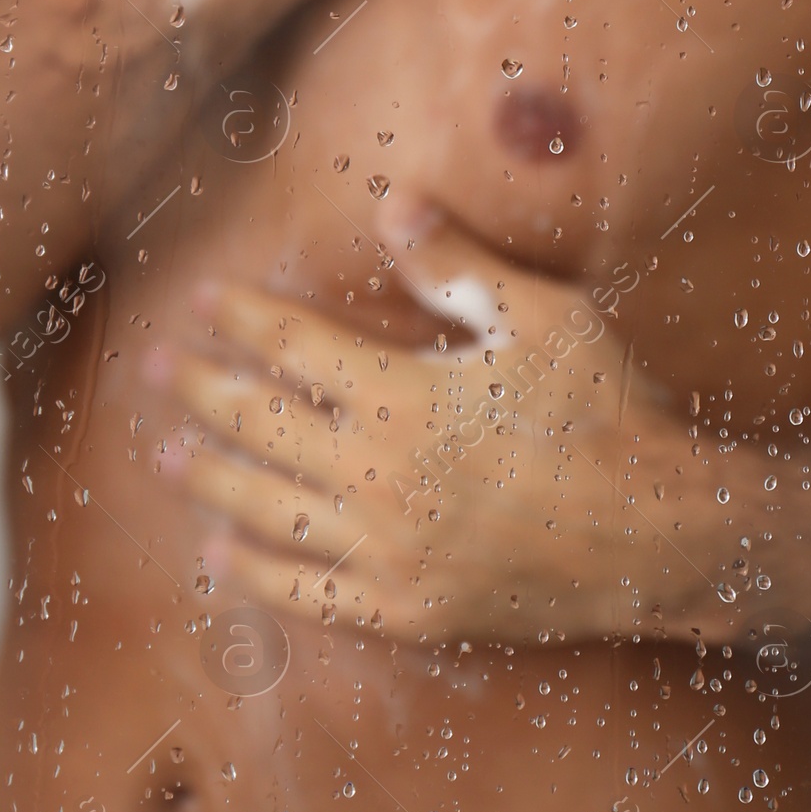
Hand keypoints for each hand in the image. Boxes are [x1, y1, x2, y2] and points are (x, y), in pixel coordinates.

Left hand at [153, 210, 698, 643]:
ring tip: (166, 458)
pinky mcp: (405, 608)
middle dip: (201, 390)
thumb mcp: (538, 318)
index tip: (202, 300)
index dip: (244, 320)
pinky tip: (224, 555)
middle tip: (152, 369)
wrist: (659, 534)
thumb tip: (392, 203)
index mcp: (400, 395)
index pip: (294, 347)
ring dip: (211, 478)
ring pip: (269, 507)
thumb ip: (456, 265)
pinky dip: (259, 572)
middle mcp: (377, 474)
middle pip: (261, 424)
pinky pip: (309, 591)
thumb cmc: (605, 412)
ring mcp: (385, 549)